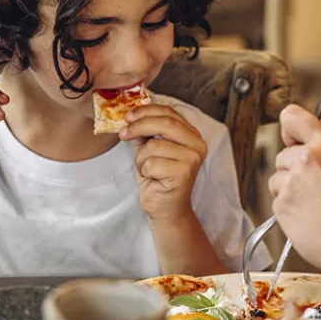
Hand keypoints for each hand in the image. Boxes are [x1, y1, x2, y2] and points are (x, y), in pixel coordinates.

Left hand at [119, 104, 206, 222]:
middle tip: (123, 133)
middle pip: (164, 123)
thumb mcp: (149, 150)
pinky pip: (152, 163)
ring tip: (146, 168)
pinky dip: (144, 170)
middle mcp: (197, 144)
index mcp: (191, 134)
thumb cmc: (158, 178)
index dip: (146, 110)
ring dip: (141, 158)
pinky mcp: (183, 173)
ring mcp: (192, 158)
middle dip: (139, 126)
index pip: (169, 112)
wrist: (166, 208)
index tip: (128, 116)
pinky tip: (152, 178)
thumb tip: (130, 118)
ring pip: (153, 145)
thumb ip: (144, 133)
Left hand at [268, 104, 320, 277]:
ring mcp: (290, 183)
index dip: (290, 130)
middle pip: (283, 156)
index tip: (292, 139)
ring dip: (289, 191)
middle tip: (316, 189)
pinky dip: (288, 210)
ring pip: (278, 180)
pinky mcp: (281, 205)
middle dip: (294, 170)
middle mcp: (305, 159)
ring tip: (315, 206)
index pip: (292, 117)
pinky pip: (277, 202)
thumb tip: (312, 149)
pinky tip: (309, 218)